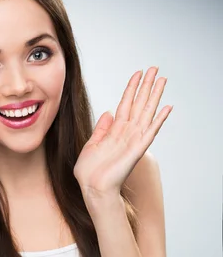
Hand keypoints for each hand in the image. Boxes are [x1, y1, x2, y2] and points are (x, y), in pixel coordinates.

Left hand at [73, 67, 172, 203]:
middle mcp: (127, 133)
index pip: (126, 104)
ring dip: (155, 96)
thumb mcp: (91, 145)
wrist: (92, 188)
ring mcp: (133, 140)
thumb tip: (108, 112)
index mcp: (115, 131)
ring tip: (163, 79)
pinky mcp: (137, 149)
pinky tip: (167, 107)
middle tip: (156, 68)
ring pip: (147, 113)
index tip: (138, 74)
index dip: (131, 88)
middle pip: (139, 104)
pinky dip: (159, 120)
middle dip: (147, 86)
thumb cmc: (90, 172)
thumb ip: (100, 129)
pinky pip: (150, 131)